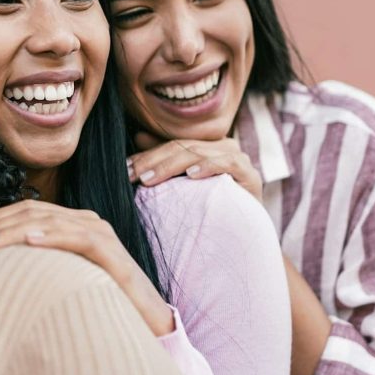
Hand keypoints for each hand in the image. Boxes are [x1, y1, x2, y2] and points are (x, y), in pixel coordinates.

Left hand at [0, 199, 174, 335]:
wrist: (145, 319)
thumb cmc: (98, 300)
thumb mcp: (60, 277)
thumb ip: (36, 265)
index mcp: (69, 223)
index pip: (24, 212)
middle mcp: (84, 221)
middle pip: (31, 213)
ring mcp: (99, 233)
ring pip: (48, 222)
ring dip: (12, 232)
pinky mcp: (112, 252)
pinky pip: (79, 238)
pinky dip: (53, 236)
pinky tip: (31, 241)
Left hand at [128, 132, 263, 202]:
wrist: (244, 237)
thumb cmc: (210, 210)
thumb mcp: (182, 186)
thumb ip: (166, 161)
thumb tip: (139, 137)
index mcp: (206, 145)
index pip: (171, 145)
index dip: (146, 156)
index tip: (124, 169)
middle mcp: (222, 147)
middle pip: (182, 148)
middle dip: (153, 161)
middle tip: (132, 175)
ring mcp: (238, 158)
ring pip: (198, 153)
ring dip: (171, 165)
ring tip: (150, 178)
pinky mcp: (250, 175)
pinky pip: (228, 164)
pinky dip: (208, 166)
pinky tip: (191, 175)